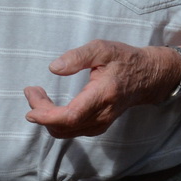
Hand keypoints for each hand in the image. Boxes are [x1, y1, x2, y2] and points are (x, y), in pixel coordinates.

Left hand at [24, 40, 178, 139]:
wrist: (149, 77)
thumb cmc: (125, 60)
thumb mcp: (103, 49)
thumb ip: (78, 57)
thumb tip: (54, 68)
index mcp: (103, 94)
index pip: (70, 116)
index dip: (46, 115)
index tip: (31, 104)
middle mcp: (102, 114)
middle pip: (64, 126)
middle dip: (41, 113)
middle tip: (32, 91)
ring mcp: (101, 123)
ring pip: (66, 131)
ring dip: (47, 118)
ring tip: (37, 96)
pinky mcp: (98, 125)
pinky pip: (72, 130)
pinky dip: (56, 121)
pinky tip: (50, 106)